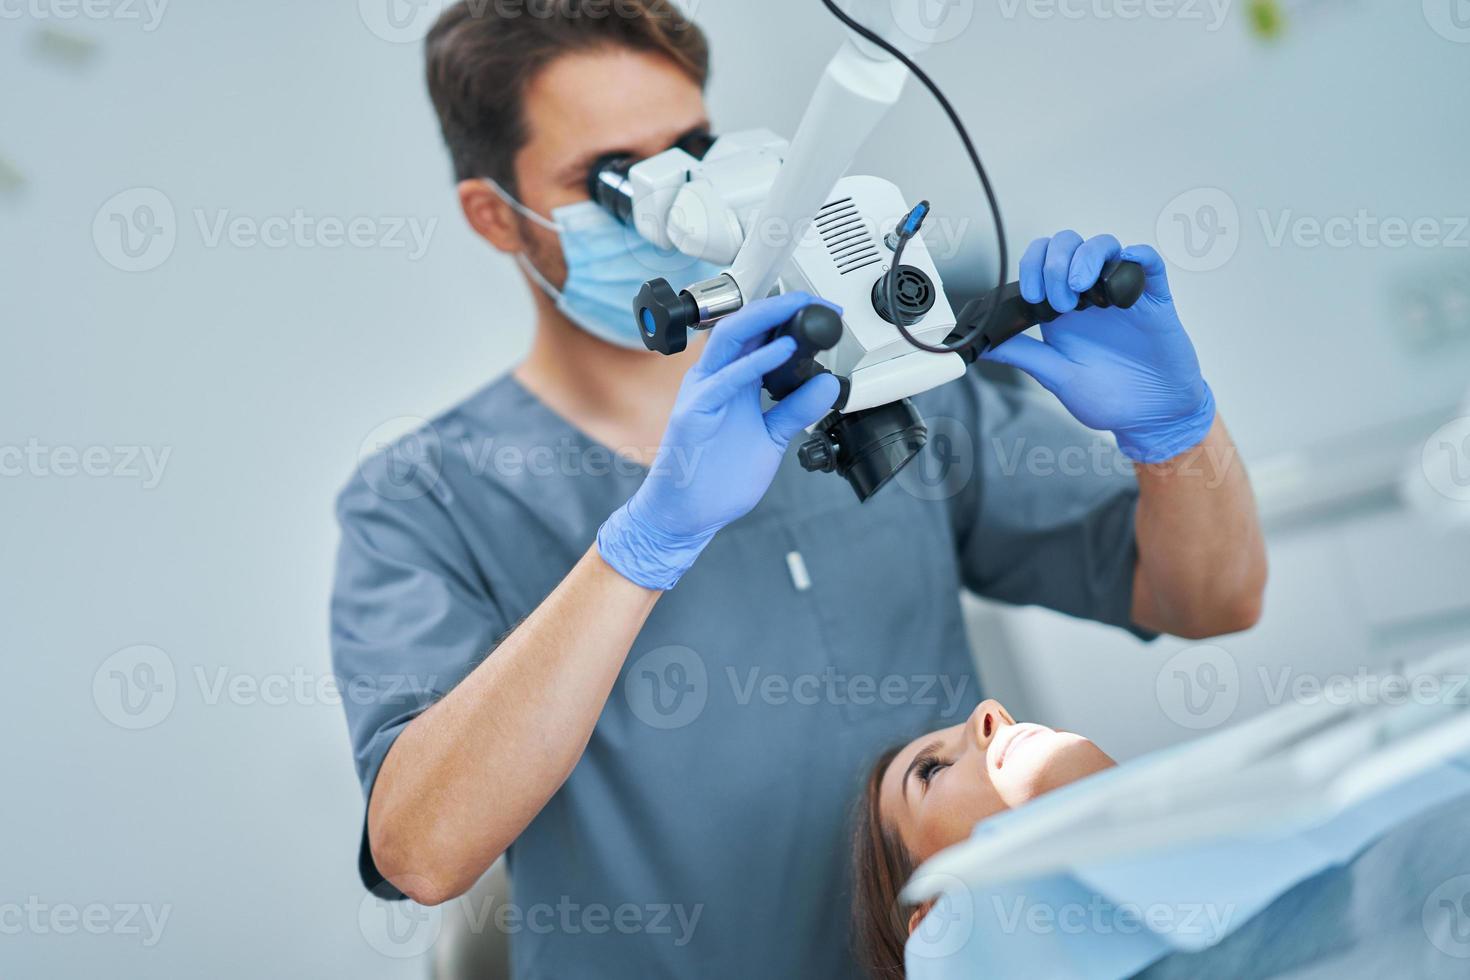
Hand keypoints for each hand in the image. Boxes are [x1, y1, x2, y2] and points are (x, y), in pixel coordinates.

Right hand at [597, 292, 841, 589]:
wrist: (685, 514)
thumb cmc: (716, 477)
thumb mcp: (770, 438)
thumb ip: (795, 410)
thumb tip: (827, 385)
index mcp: (730, 382)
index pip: (756, 336)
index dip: (787, 317)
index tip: (822, 313)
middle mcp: (714, 380)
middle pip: (743, 325)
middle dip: (779, 306)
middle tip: (815, 301)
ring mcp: (702, 394)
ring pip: (729, 338)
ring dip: (766, 318)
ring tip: (798, 309)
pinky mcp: (695, 413)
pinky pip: (726, 380)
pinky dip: (755, 362)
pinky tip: (782, 351)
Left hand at [981, 231, 1215, 462]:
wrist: (1151, 416)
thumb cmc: (1108, 397)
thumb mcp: (1056, 376)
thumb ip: (1023, 354)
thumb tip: (983, 344)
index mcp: (1062, 310)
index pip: (1041, 261)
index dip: (1031, 266)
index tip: (1032, 295)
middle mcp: (1089, 294)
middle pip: (1068, 244)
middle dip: (1055, 262)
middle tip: (1058, 301)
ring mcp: (1121, 293)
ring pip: (1103, 245)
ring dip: (1086, 258)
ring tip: (1082, 290)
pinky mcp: (1154, 298)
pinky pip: (1147, 261)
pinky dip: (1136, 256)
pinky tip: (1124, 271)